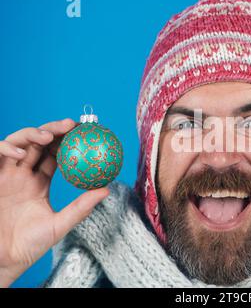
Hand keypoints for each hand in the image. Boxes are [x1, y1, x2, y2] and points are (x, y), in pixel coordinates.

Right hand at [0, 119, 109, 287]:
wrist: (3, 260)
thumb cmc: (30, 245)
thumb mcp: (60, 224)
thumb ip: (81, 207)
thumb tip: (106, 189)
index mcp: (39, 182)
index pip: (54, 154)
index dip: (68, 141)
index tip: (86, 133)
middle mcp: (22, 174)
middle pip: (38, 142)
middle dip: (54, 129)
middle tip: (72, 125)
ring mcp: (5, 175)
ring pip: (18, 143)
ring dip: (33, 134)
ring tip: (49, 135)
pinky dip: (7, 148)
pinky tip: (22, 154)